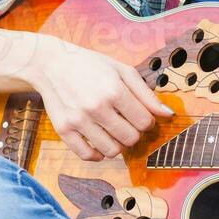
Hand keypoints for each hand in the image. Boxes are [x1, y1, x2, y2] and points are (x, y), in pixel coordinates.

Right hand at [26, 36, 174, 160]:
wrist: (51, 63)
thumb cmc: (90, 65)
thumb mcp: (122, 71)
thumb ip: (146, 94)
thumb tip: (168, 114)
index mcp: (114, 91)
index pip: (144, 122)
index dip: (147, 121)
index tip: (140, 115)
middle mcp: (96, 107)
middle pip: (130, 138)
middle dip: (134, 133)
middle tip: (127, 123)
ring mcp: (78, 120)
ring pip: (111, 151)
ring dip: (118, 145)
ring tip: (114, 132)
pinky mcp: (63, 130)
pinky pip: (86, 155)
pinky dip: (97, 154)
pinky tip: (100, 143)